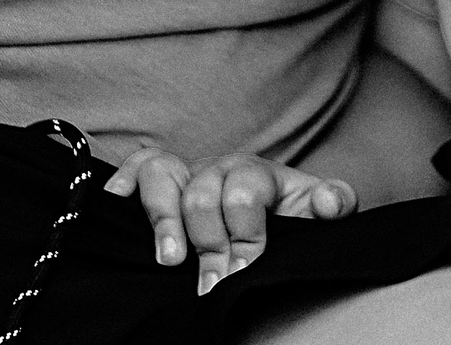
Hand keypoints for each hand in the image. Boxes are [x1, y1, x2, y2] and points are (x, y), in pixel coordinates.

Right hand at [103, 146, 356, 294]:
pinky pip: (136, 167)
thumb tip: (328, 203)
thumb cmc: (292, 219)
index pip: (244, 193)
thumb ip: (334, 204)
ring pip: (162, 175)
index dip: (243, 234)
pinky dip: (122, 182)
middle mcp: (220, 168)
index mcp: (260, 176)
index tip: (242, 270)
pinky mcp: (161, 183)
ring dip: (162, 218)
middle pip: (201, 193)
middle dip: (207, 242)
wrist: (274, 219)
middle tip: (211, 282)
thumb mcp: (317, 213)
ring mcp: (189, 173)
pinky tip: (116, 204)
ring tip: (169, 259)